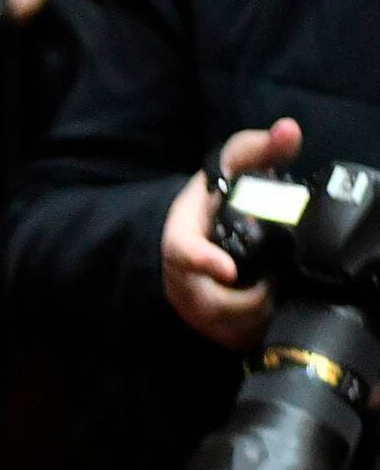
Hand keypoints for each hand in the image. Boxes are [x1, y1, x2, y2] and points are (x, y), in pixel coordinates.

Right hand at [164, 119, 303, 350]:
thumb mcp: (230, 166)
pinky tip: (272, 314)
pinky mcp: (203, 326)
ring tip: (280, 298)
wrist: (186, 235)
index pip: (183, 254)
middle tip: (279, 285)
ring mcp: (188, 306)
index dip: (204, 264)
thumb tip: (290, 130)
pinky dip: (254, 331)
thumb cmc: (211, 200)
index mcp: (180, 238)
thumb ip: (259, 148)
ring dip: (255, 317)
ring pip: (222, 326)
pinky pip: (230, 339)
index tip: (227, 269)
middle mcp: (179, 277)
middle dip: (249, 300)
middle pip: (210, 302)